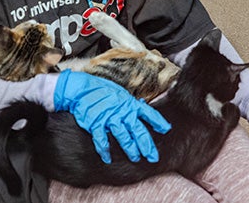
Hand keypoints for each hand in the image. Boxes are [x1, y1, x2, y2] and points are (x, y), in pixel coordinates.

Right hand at [53, 69, 170, 163]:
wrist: (81, 89)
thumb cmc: (101, 90)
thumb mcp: (120, 93)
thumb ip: (130, 103)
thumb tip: (141, 105)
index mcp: (129, 103)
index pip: (148, 113)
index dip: (158, 121)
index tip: (166, 129)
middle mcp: (122, 111)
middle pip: (138, 130)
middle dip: (147, 145)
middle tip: (152, 156)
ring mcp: (109, 118)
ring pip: (123, 137)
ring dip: (130, 149)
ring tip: (136, 158)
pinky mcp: (96, 124)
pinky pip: (102, 140)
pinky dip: (104, 150)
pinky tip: (107, 159)